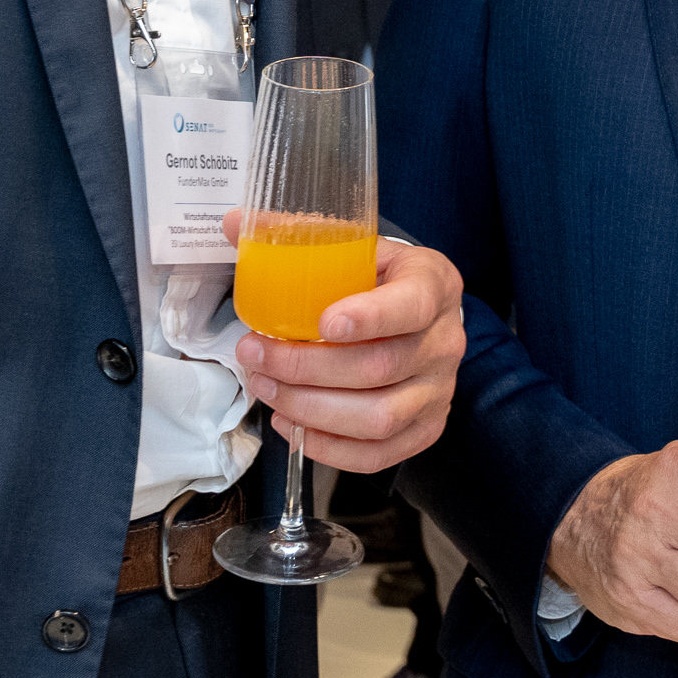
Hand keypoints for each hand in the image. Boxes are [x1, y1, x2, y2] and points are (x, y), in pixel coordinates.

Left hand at [231, 235, 465, 473]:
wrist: (422, 316)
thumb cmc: (380, 281)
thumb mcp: (354, 247)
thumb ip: (298, 235)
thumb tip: (234, 224)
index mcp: (433, 285)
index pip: (411, 305)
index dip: (369, 317)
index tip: (322, 322)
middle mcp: (444, 341)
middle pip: (380, 368)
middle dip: (306, 368)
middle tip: (257, 354)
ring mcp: (439, 391)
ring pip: (378, 418)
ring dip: (310, 408)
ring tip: (267, 389)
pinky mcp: (425, 428)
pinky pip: (378, 454)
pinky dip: (329, 447)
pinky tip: (293, 424)